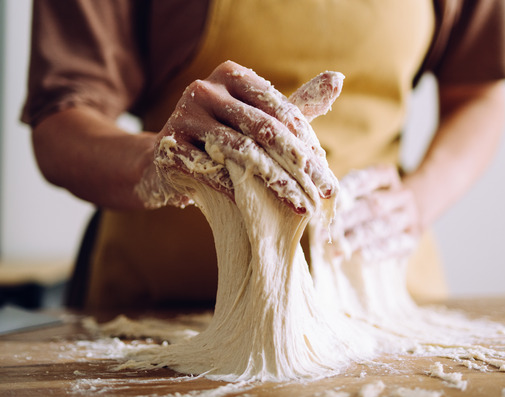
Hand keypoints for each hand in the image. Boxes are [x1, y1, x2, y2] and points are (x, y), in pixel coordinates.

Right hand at [142, 61, 341, 214]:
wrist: (165, 161)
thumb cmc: (224, 139)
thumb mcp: (260, 120)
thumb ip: (297, 105)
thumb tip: (338, 80)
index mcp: (231, 75)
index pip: (280, 109)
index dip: (307, 143)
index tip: (327, 174)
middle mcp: (204, 89)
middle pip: (263, 129)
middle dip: (299, 164)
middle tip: (323, 191)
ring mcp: (182, 115)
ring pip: (241, 151)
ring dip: (276, 182)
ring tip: (300, 205)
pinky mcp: (168, 146)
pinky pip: (212, 172)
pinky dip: (238, 193)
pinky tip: (262, 212)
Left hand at [331, 165, 420, 259]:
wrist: (412, 213)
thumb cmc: (375, 202)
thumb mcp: (365, 190)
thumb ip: (346, 196)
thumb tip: (319, 208)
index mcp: (388, 176)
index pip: (367, 179)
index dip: (347, 190)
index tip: (327, 203)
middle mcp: (403, 194)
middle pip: (373, 206)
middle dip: (345, 221)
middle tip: (322, 234)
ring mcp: (411, 216)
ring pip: (382, 226)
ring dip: (356, 239)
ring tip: (335, 250)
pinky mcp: (413, 238)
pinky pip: (396, 244)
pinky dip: (377, 251)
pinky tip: (360, 256)